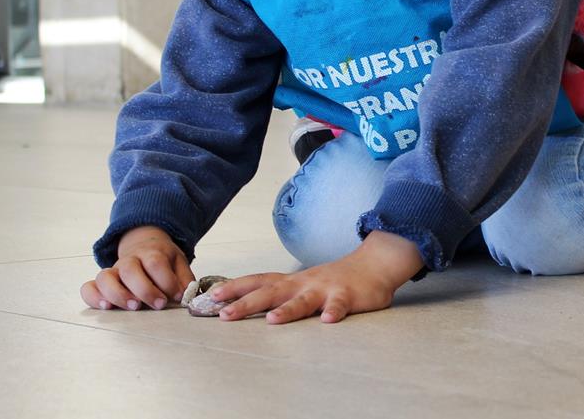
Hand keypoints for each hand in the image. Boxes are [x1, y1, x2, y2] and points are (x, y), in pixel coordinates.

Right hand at [80, 226, 194, 311]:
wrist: (144, 243)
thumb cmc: (163, 259)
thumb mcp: (178, 262)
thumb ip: (184, 279)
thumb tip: (186, 296)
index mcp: (151, 253)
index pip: (156, 263)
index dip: (167, 281)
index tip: (177, 296)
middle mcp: (129, 260)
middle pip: (130, 269)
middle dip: (145, 289)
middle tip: (159, 304)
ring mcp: (113, 270)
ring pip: (105, 276)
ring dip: (118, 294)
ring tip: (133, 307)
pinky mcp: (102, 282)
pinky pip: (88, 287)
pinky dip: (93, 297)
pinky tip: (105, 307)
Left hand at [210, 231, 424, 324]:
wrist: (373, 264)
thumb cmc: (335, 279)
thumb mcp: (303, 284)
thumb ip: (282, 293)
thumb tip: (251, 303)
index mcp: (292, 281)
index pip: (258, 281)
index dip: (234, 288)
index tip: (210, 296)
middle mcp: (304, 283)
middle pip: (271, 292)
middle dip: (246, 302)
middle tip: (224, 314)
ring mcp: (325, 289)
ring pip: (303, 300)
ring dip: (288, 310)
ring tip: (272, 320)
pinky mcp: (347, 296)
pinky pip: (340, 305)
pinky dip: (334, 312)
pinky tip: (328, 320)